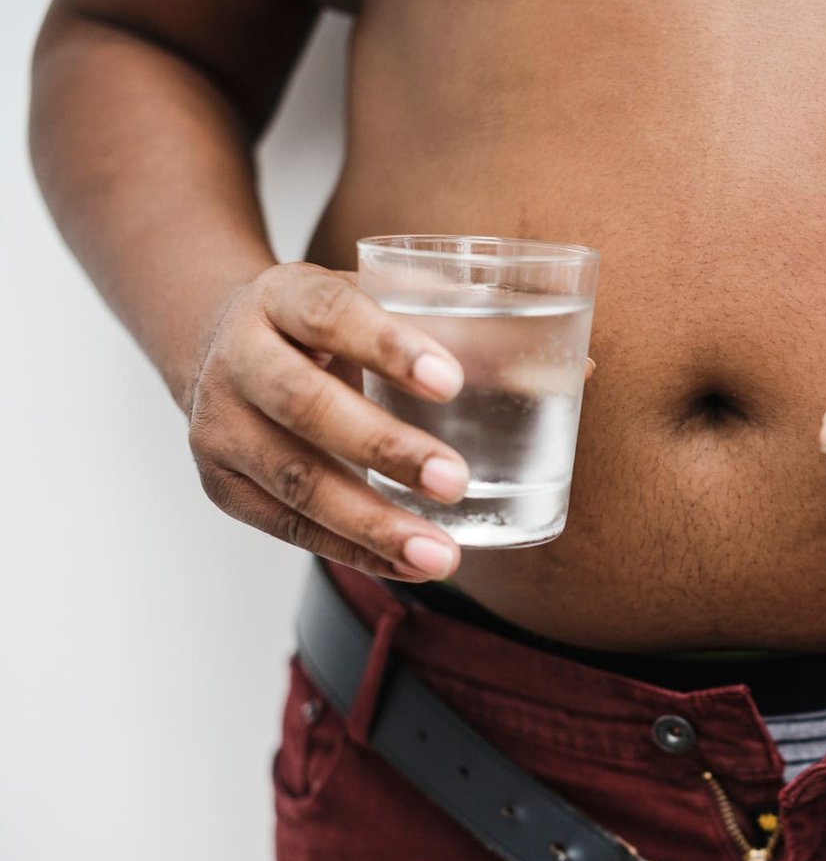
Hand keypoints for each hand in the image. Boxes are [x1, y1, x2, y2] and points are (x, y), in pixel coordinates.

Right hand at [187, 262, 469, 580]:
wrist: (224, 345)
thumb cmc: (331, 327)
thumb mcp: (380, 303)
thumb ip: (462, 328)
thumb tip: (570, 370)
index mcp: (281, 294)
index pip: (328, 312)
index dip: (387, 346)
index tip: (452, 382)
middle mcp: (237, 355)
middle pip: (303, 404)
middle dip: (384, 448)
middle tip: (457, 481)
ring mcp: (220, 424)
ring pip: (294, 479)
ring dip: (373, 523)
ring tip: (442, 555)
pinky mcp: (222, 484)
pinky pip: (288, 526)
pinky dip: (352, 550)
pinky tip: (406, 565)